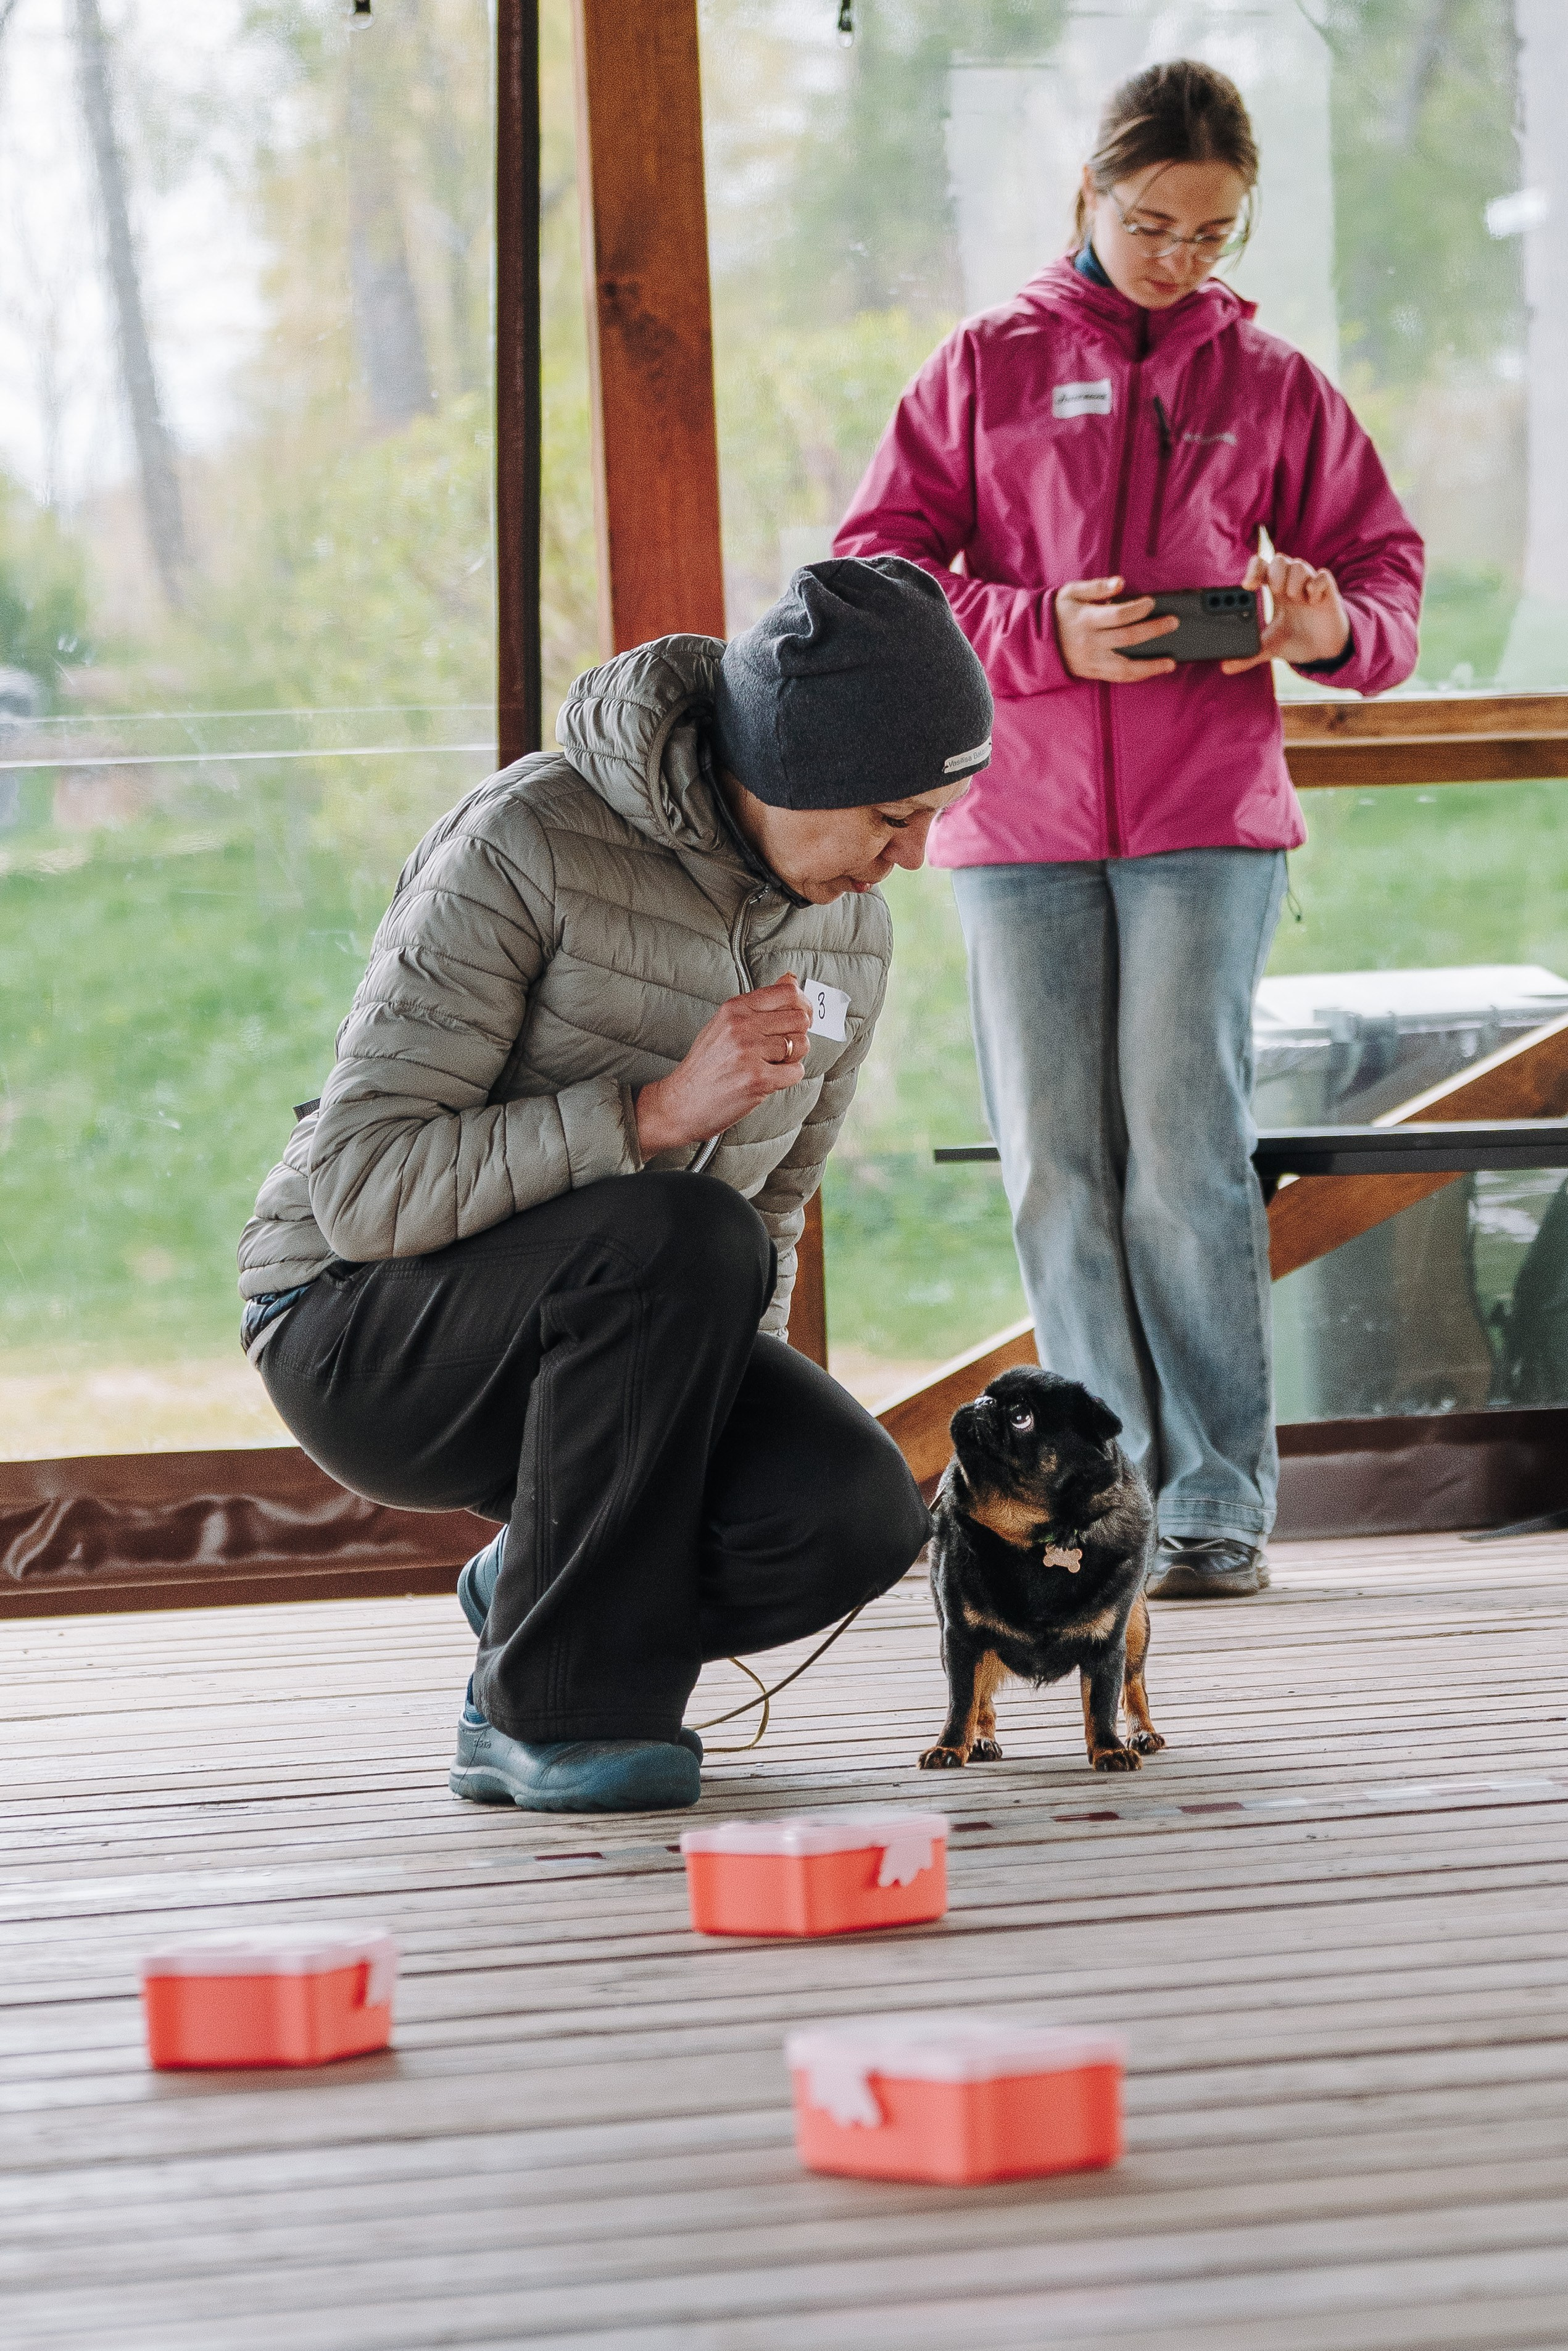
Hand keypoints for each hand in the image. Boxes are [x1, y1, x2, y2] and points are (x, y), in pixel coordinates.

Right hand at [635, 976, 810, 1156]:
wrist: (680, 1103)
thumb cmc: (706, 1065)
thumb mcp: (725, 1024)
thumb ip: (758, 1003)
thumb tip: (791, 978)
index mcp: (735, 1008)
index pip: (788, 992)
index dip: (803, 1005)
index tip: (802, 1017)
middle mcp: (742, 1025)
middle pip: (800, 1019)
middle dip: (797, 1035)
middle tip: (781, 1049)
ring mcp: (749, 1052)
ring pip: (801, 1045)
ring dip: (792, 1058)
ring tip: (768, 1065)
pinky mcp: (757, 1079)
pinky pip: (796, 1072)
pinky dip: (787, 1078)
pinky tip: (766, 1080)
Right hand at [1055, 576, 1178, 682]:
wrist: (1037, 640)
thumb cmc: (1059, 611)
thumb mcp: (1071, 592)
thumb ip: (1096, 586)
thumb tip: (1120, 583)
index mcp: (1085, 619)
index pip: (1117, 615)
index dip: (1137, 609)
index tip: (1152, 603)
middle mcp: (1089, 642)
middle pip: (1127, 638)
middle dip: (1153, 630)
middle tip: (1173, 623)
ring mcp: (1091, 661)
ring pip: (1125, 667)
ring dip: (1151, 666)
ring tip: (1170, 662)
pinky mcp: (1092, 673)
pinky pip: (1118, 677)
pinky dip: (1139, 675)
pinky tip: (1154, 670)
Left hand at [1221, 551, 1349, 673]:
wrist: (1323, 650)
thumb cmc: (1296, 641)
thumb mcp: (1270, 648)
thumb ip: (1249, 655)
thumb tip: (1226, 667)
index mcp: (1275, 593)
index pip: (1261, 567)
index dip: (1253, 570)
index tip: (1248, 586)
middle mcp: (1291, 584)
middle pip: (1279, 559)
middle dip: (1275, 574)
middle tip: (1276, 591)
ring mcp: (1309, 586)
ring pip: (1299, 565)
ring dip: (1294, 581)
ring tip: (1297, 600)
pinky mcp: (1328, 591)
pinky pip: (1322, 575)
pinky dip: (1315, 585)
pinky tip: (1313, 601)